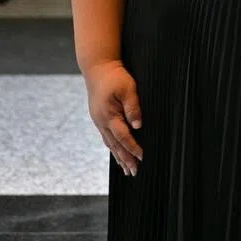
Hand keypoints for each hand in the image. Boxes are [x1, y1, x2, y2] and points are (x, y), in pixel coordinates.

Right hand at [84, 60, 142, 174]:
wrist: (97, 67)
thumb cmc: (115, 76)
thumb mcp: (128, 88)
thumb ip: (133, 107)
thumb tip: (138, 126)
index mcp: (108, 115)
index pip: (123, 136)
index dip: (133, 148)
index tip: (142, 158)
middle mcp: (101, 121)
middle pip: (115, 145)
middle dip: (125, 159)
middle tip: (134, 173)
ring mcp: (98, 120)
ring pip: (109, 143)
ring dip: (118, 156)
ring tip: (126, 169)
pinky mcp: (99, 117)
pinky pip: (106, 136)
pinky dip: (113, 147)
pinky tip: (117, 152)